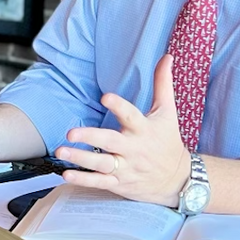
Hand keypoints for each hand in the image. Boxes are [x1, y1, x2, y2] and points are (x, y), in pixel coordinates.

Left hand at [56, 54, 190, 206]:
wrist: (178, 179)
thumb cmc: (168, 140)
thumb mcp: (168, 112)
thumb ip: (162, 84)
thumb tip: (167, 56)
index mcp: (144, 129)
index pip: (131, 116)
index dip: (119, 106)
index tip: (106, 97)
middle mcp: (134, 148)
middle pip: (111, 142)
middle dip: (91, 138)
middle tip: (71, 133)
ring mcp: (126, 167)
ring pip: (102, 164)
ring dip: (81, 158)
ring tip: (61, 150)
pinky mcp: (120, 183)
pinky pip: (100, 182)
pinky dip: (83, 179)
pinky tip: (66, 174)